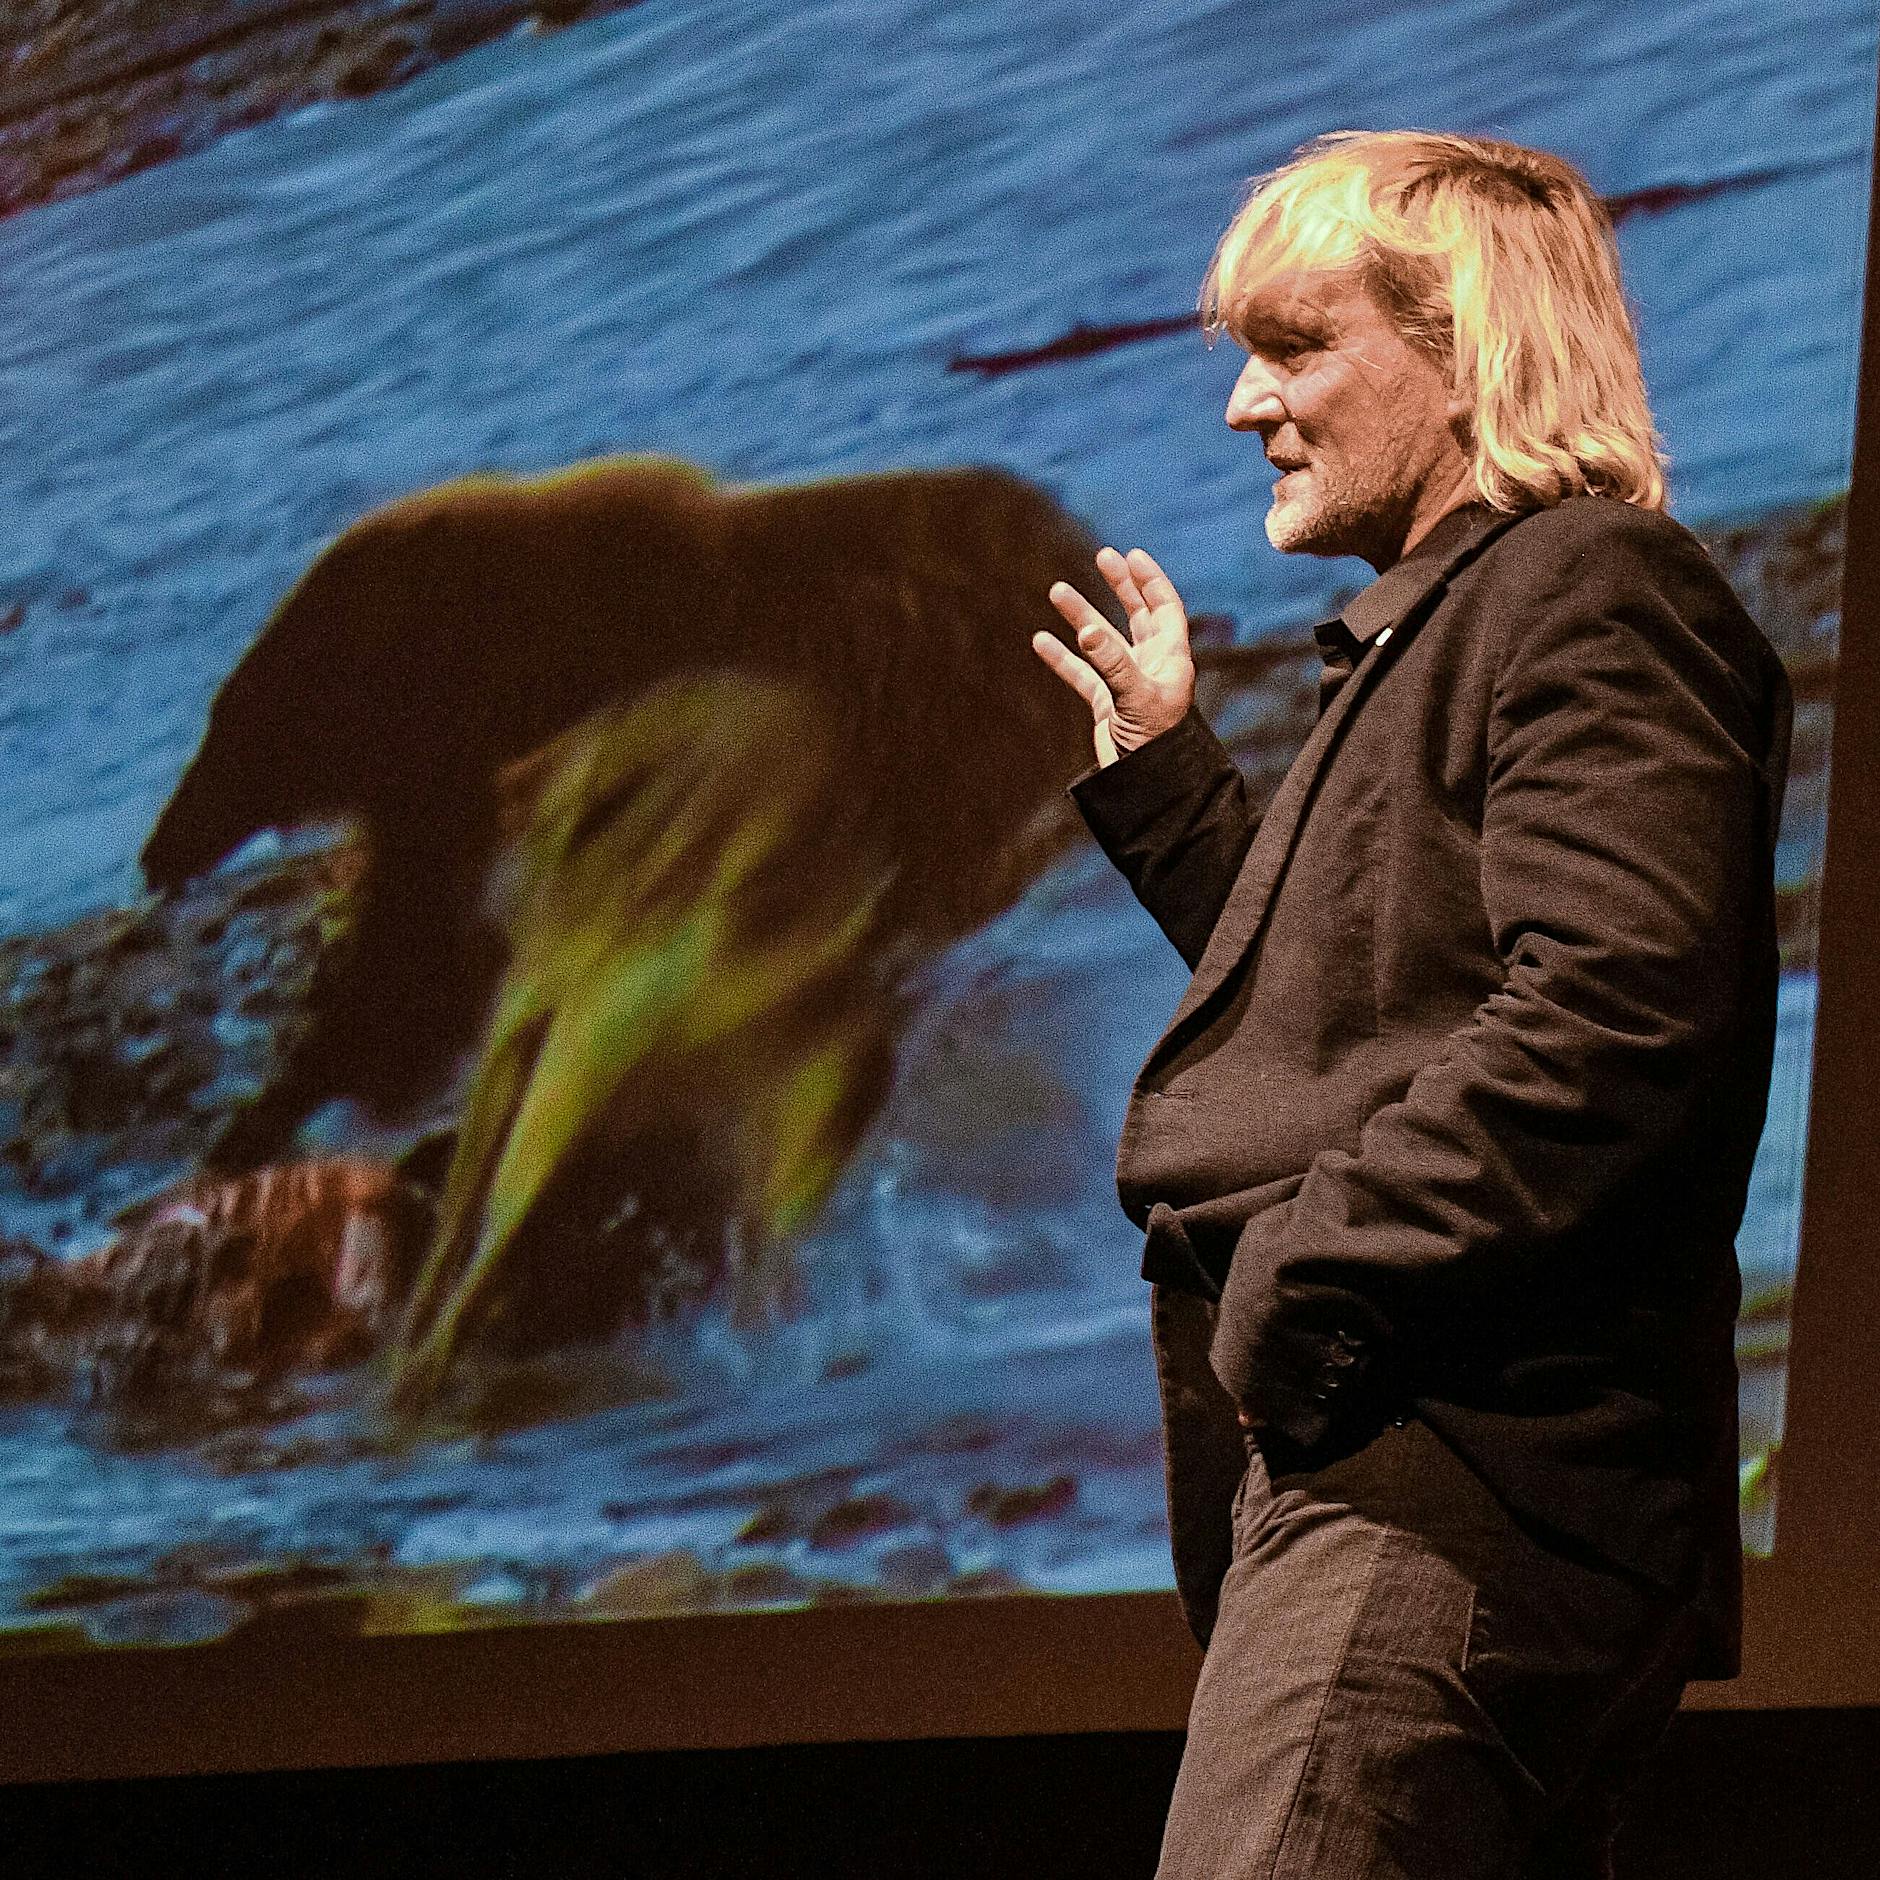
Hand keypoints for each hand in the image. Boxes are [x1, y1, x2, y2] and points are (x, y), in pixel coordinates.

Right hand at [1032, 546, 1196, 765]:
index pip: (1164, 608)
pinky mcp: (1106, 704)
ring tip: (1057, 591)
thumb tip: (1087, 631)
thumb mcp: (1135, 698)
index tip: (1131, 556)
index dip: (1150, 580)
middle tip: (1102, 557)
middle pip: (1136, 615)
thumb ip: (1112, 663)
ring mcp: (1126, 683)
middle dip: (1120, 586)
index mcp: (1171, 659)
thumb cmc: (1155, 742)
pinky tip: (1042, 640)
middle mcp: (1151, 666)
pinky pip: (1082, 674)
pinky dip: (1062, 658)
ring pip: (1102, 641)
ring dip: (1082, 616)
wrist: (1147, 783)